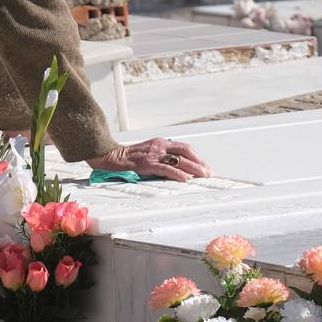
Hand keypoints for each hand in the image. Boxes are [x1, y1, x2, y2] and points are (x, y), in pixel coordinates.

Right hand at [87, 138, 211, 182]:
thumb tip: (175, 168)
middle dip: (200, 163)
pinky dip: (178, 174)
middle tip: (209, 172)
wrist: (111, 155)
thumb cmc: (128, 156)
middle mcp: (160, 146)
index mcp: (161, 142)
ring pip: (179, 160)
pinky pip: (166, 169)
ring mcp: (154, 154)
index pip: (184, 147)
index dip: (197, 156)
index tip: (205, 165)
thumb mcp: (148, 152)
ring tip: (203, 176)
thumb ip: (161, 157)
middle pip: (186, 152)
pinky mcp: (148, 163)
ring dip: (194, 168)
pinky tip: (185, 179)